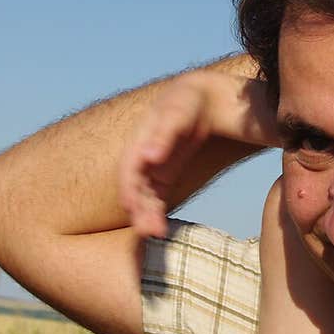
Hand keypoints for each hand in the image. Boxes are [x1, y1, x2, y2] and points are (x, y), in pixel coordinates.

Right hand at [117, 74, 224, 237]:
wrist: (204, 99)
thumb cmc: (188, 101)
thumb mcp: (178, 112)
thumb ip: (164, 134)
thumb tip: (149, 157)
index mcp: (139, 140)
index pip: (129, 168)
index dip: (129, 188)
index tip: (132, 208)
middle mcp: (141, 156)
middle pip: (135, 187)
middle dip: (139, 209)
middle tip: (149, 231)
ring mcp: (152, 167)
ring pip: (145, 196)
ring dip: (146, 215)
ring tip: (156, 234)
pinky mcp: (164, 175)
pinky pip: (156, 198)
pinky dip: (156, 212)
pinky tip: (161, 228)